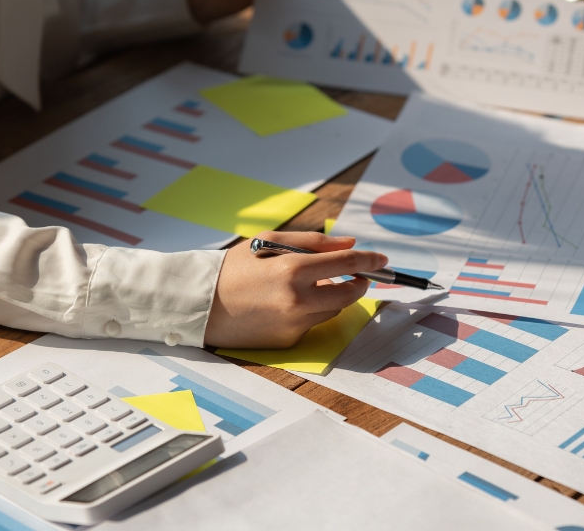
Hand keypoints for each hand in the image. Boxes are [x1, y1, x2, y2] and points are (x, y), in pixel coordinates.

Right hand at [203, 231, 381, 348]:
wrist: (202, 305)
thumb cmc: (234, 268)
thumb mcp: (269, 241)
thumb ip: (313, 241)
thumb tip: (349, 245)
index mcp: (292, 269)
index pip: (346, 264)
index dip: (369, 260)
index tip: (382, 258)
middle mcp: (297, 300)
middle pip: (349, 294)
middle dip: (360, 283)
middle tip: (359, 276)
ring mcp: (294, 324)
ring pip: (332, 310)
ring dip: (331, 297)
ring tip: (307, 284)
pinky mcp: (289, 341)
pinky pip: (312, 323)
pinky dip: (309, 311)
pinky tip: (285, 304)